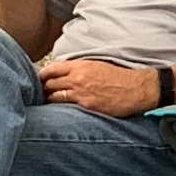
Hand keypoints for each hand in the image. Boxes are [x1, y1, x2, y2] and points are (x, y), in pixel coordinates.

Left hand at [37, 56, 156, 117]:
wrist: (136, 88)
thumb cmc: (119, 76)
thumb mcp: (98, 65)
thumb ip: (80, 68)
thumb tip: (65, 72)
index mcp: (80, 65)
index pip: (52, 68)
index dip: (42, 75)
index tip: (39, 79)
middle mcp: (78, 77)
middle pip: (50, 82)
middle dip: (43, 87)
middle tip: (39, 92)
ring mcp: (81, 92)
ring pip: (54, 95)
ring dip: (48, 98)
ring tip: (46, 101)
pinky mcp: (86, 105)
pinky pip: (66, 106)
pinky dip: (60, 107)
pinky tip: (57, 110)